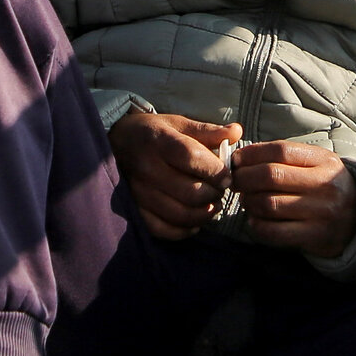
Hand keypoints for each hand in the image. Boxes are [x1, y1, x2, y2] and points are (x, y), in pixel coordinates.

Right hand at [110, 111, 239, 241]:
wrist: (117, 142)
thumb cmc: (153, 133)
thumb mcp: (179, 124)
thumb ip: (208, 131)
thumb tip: (238, 132)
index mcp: (160, 141)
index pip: (192, 158)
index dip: (216, 170)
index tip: (228, 176)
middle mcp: (147, 168)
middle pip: (190, 192)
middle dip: (214, 194)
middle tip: (220, 191)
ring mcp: (139, 192)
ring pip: (180, 214)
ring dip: (203, 214)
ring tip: (212, 205)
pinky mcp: (134, 210)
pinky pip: (162, 229)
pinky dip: (183, 230)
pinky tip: (194, 222)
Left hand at [230, 142, 355, 258]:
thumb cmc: (328, 186)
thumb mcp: (318, 163)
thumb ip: (285, 157)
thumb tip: (242, 158)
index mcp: (324, 161)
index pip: (280, 151)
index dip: (252, 154)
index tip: (237, 159)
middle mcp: (324, 185)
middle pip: (271, 176)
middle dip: (244, 178)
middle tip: (235, 181)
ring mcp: (321, 212)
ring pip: (269, 204)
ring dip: (249, 202)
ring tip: (246, 200)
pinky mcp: (315, 237)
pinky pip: (275, 232)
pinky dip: (257, 226)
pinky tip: (254, 220)